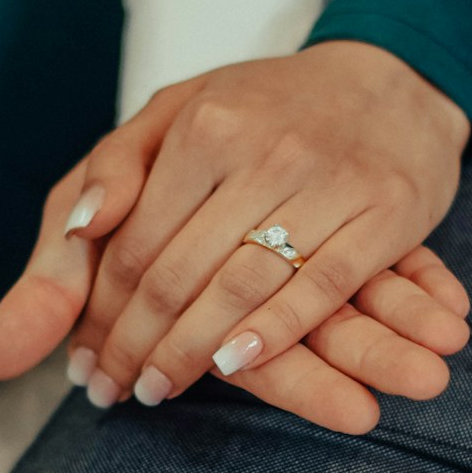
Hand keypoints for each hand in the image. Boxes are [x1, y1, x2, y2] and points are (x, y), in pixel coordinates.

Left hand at [66, 41, 469, 405]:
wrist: (392, 83)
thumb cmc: (268, 109)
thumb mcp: (179, 108)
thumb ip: (116, 164)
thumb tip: (79, 229)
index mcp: (203, 125)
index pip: (134, 244)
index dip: (100, 312)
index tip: (83, 358)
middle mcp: (264, 151)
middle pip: (178, 274)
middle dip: (133, 344)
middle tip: (109, 389)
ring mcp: (329, 182)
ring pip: (240, 288)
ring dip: (188, 353)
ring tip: (155, 390)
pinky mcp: (387, 212)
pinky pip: (322, 288)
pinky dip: (274, 334)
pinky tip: (233, 367)